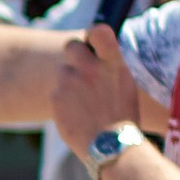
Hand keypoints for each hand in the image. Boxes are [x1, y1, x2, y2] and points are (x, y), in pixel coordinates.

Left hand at [53, 21, 142, 157]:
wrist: (112, 147)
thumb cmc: (122, 117)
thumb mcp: (124, 84)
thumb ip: (108, 66)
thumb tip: (93, 51)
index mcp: (112, 63)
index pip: (99, 31)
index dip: (94, 33)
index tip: (93, 40)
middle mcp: (90, 68)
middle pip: (71, 45)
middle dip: (73, 54)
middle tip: (79, 68)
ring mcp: (70, 82)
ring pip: (62, 72)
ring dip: (68, 82)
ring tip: (84, 103)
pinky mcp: (55, 97)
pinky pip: (56, 93)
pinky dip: (63, 102)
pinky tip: (77, 115)